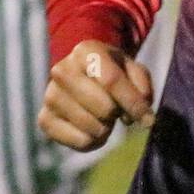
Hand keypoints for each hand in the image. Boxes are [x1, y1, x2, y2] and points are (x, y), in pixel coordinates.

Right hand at [38, 39, 154, 152]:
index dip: (133, 104)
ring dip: (106, 128)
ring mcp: (50, 95)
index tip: (148, 120)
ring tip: (104, 117)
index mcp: (86, 51)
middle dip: (118, 113)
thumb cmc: (113, 72)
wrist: (82, 76)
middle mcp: (62, 70)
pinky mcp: (44, 119)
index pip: (112, 81)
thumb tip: (140, 116)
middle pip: (104, 107)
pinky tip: (93, 129)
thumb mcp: (132, 70)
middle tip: (117, 108)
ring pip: (92, 127)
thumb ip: (142, 87)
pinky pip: (79, 142)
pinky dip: (93, 141)